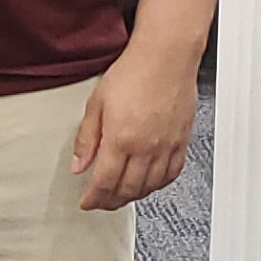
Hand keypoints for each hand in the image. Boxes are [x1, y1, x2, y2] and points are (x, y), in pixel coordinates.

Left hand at [70, 43, 198, 209]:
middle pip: (128, 189)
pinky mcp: (182, 143)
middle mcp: (146, 147)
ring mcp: (166, 147)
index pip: (105, 182)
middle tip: (100, 202)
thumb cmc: (132, 72)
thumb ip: (87, 137)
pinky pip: (171, 175)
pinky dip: (157, 185)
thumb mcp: (97, 102)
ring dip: (133, 196)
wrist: (165, 57)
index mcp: (121, 137)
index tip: (86, 203)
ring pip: (150, 187)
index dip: (94, 198)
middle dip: (111, 201)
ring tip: (120, 195)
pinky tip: (148, 183)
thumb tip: (78, 164)